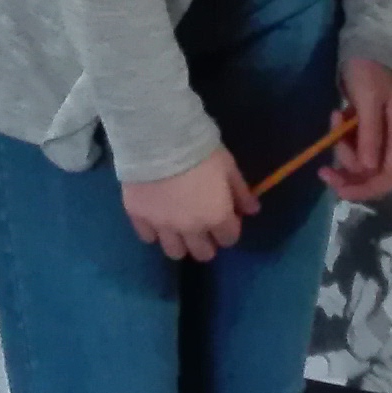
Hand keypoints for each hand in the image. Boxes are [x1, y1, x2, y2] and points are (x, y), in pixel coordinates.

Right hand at [122, 150, 252, 262]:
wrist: (158, 139)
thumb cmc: (200, 151)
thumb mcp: (228, 167)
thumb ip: (241, 192)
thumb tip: (253, 210)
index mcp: (216, 217)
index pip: (229, 239)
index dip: (230, 228)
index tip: (226, 216)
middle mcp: (190, 229)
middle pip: (203, 253)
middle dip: (207, 242)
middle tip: (204, 226)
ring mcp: (162, 226)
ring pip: (175, 252)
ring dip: (181, 243)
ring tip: (179, 227)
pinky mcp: (139, 217)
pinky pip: (148, 236)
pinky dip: (154, 231)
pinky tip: (157, 217)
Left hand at [322, 59, 391, 202]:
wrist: (364, 44)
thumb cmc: (369, 70)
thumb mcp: (368, 100)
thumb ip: (370, 134)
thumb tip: (368, 169)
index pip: (390, 177)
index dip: (367, 190)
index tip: (339, 187)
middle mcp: (391, 140)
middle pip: (372, 175)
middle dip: (348, 174)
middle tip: (324, 168)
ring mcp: (377, 135)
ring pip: (359, 162)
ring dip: (341, 151)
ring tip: (334, 119)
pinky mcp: (363, 128)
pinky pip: (351, 146)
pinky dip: (340, 139)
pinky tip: (336, 115)